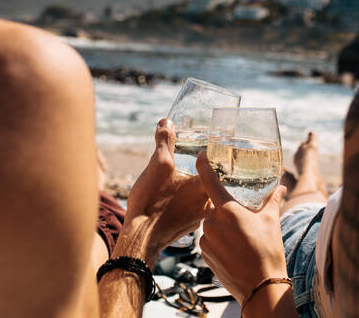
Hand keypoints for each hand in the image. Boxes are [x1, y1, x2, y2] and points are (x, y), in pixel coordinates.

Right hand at [113, 119, 209, 265]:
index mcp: (204, 187)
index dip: (215, 155)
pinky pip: (195, 209)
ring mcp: (199, 217)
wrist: (140, 238)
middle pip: (214, 183)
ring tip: (192, 176)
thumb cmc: (151, 203)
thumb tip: (166, 121)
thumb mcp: (158, 166)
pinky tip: (180, 197)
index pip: (218, 167)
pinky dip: (190, 201)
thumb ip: (165, 142)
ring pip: (204, 196)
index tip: (214, 145)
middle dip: (211, 171)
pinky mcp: (188, 226)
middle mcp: (207, 204)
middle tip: (208, 159)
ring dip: (200, 187)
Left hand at [196, 152, 287, 303]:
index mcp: (227, 209)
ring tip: (241, 239)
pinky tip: (234, 250)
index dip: (204, 165)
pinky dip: (219, 242)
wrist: (261, 285)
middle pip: (214, 206)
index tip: (201, 155)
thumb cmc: (268, 251)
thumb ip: (272, 200)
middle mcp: (211, 222)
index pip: (209, 180)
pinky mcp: (203, 254)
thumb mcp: (271, 221)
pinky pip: (209, 241)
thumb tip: (281, 187)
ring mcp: (205, 239)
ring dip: (222, 227)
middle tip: (242, 220)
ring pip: (211, 225)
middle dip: (226, 210)